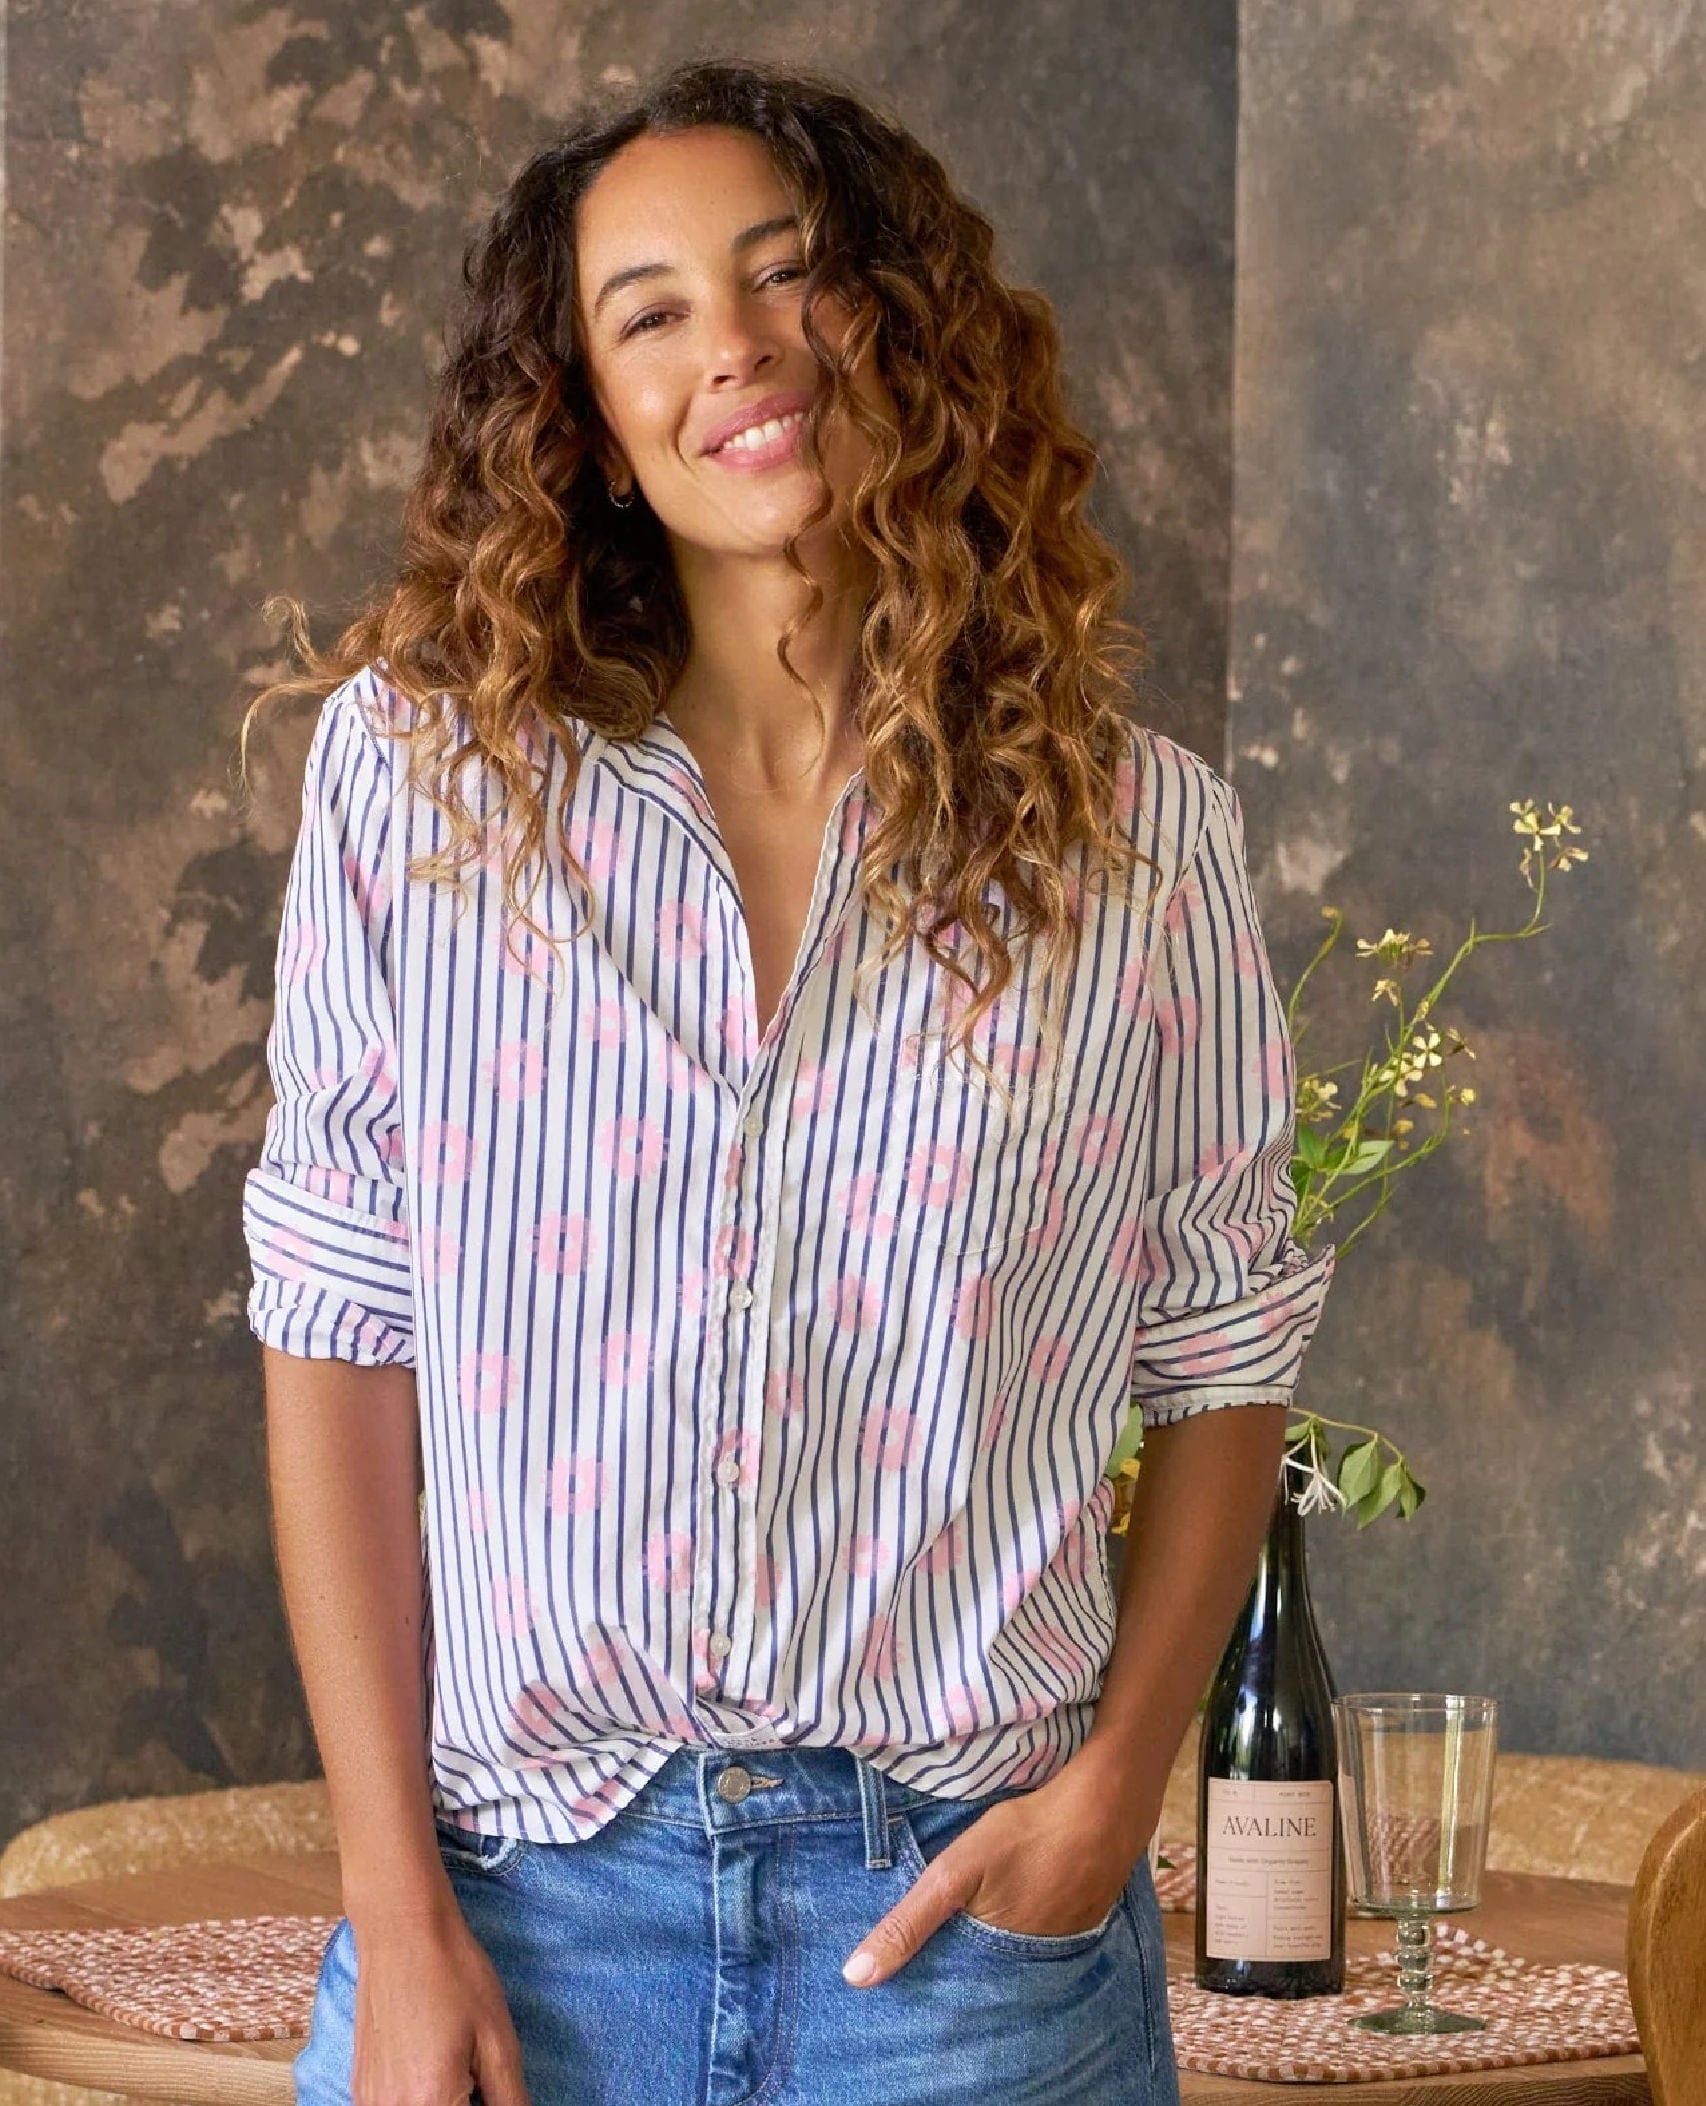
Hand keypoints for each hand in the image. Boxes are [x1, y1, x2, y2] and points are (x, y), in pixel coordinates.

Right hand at [346, 1898, 531, 2105]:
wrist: (402, 1932)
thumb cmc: (455, 1977)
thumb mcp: (498, 2041)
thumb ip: (509, 2100)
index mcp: (432, 2102)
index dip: (485, 2103)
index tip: (489, 2085)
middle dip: (463, 2101)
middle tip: (475, 2072)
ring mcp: (369, 2101)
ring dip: (442, 2100)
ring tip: (453, 2063)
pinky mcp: (360, 2088)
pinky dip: (418, 2098)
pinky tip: (430, 2063)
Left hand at [842, 1764, 1151, 1987]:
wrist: (1104, 1806)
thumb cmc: (1025, 1836)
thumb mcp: (955, 1874)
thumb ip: (909, 1923)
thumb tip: (855, 1978)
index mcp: (1001, 1963)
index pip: (960, 1992)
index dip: (935, 1988)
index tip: (905, 1998)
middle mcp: (1038, 1964)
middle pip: (992, 1974)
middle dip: (965, 1971)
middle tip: (935, 1966)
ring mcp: (1069, 1940)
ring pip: (1022, 1954)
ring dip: (1001, 1949)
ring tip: (974, 1939)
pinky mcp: (1088, 1914)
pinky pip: (1052, 1932)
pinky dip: (1033, 1924)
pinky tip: (1024, 1905)